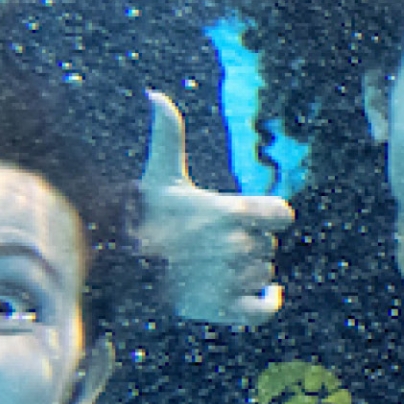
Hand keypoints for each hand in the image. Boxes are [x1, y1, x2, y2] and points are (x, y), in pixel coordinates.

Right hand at [137, 91, 295, 327]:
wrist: (121, 266)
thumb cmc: (145, 217)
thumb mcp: (160, 175)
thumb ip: (169, 135)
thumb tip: (154, 94)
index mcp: (232, 212)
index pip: (282, 215)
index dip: (268, 217)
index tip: (247, 219)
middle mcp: (239, 245)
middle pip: (267, 246)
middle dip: (246, 245)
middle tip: (209, 246)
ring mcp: (234, 278)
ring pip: (261, 275)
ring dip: (246, 273)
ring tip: (208, 267)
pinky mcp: (225, 308)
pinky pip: (264, 309)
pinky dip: (269, 302)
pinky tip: (267, 294)